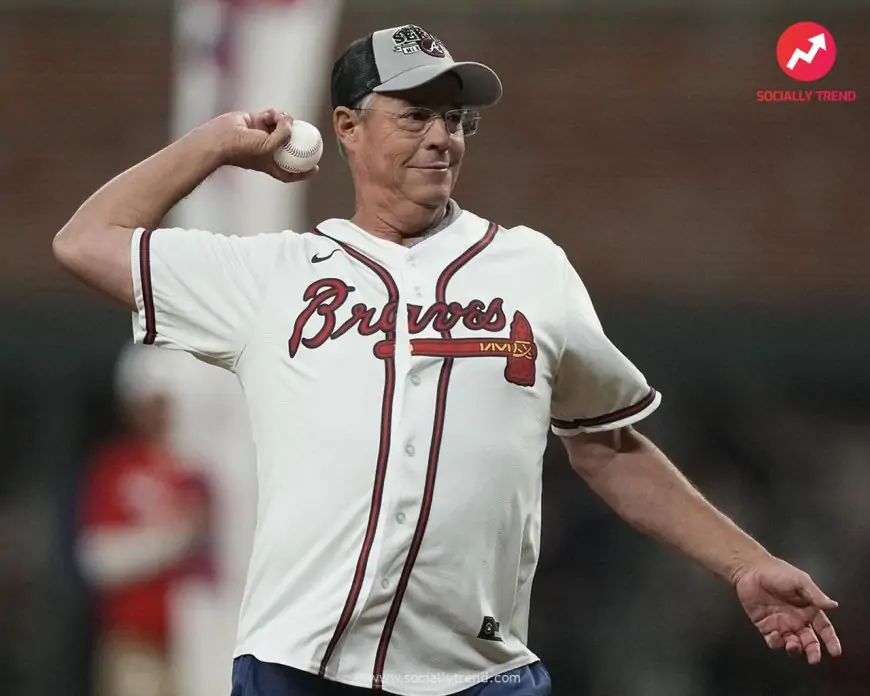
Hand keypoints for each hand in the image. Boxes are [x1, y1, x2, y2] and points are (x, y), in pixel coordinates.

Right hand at [195, 109, 318, 182]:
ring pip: (280, 128)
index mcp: (270, 164)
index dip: (303, 172)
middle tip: (307, 133)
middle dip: (297, 140)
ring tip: (283, 119)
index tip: (316, 168)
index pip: (290, 172)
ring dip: (284, 122)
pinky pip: (270, 116)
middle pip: (288, 146)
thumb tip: (291, 122)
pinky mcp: (255, 122)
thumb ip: (284, 134)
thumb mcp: (269, 146)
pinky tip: (274, 113)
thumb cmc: (243, 149)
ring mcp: (261, 136)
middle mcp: (267, 150)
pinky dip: (274, 114)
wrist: (221, 138)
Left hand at [734, 556, 841, 663]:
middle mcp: (797, 620)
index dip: (830, 640)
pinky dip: (776, 643)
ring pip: (792, 644)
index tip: (835, 651)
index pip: (824, 628)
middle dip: (813, 651)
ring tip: (794, 646)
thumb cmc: (777, 572)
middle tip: (814, 658)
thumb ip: (815, 595)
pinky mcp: (765, 626)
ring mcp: (781, 624)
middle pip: (809, 641)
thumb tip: (834, 605)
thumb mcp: (800, 581)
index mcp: (808, 609)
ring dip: (795, 649)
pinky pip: (773, 640)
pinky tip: (776, 636)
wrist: (751, 570)